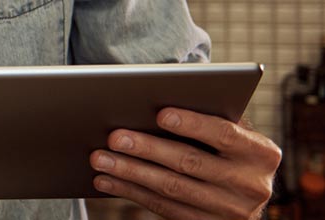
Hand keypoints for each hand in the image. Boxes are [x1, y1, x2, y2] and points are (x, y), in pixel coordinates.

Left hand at [91, 107, 280, 218]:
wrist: (244, 201)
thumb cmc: (229, 154)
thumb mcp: (234, 139)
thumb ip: (212, 120)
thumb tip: (159, 98)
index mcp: (262, 154)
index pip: (225, 134)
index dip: (192, 124)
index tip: (160, 114)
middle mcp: (251, 184)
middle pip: (190, 163)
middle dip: (148, 148)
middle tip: (114, 137)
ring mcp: (229, 210)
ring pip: (171, 188)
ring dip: (130, 171)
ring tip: (99, 158)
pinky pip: (162, 207)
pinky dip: (130, 191)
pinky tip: (106, 180)